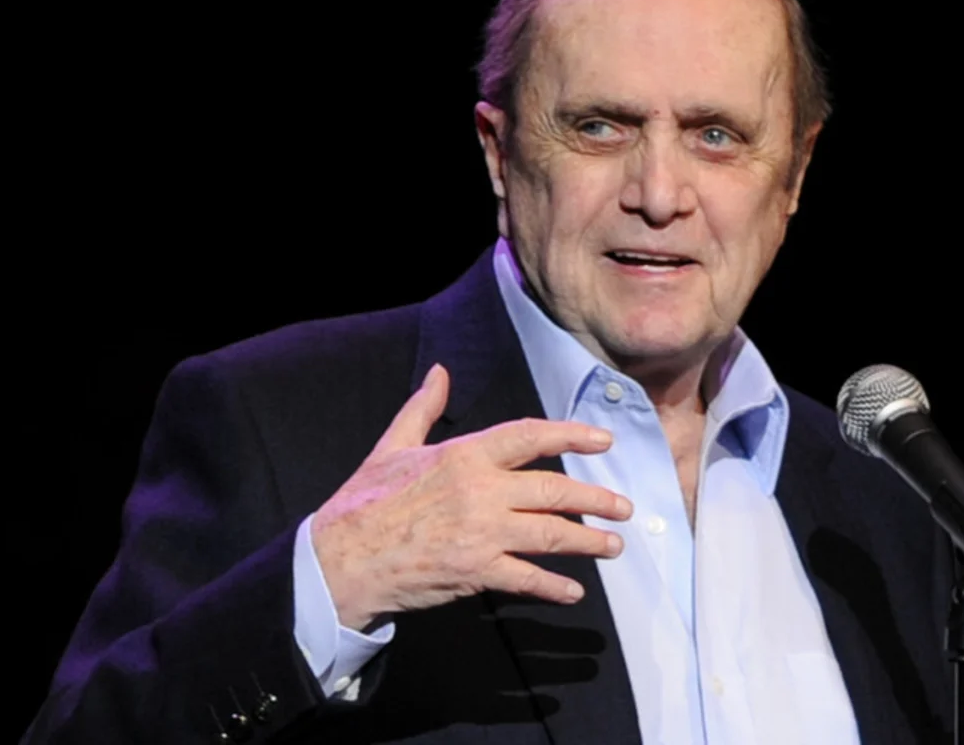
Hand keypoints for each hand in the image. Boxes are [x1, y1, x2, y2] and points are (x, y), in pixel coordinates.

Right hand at [311, 363, 631, 629]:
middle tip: (623, 506)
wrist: (340, 558)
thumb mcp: (392, 445)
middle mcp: (480, 491)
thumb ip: (423, 408)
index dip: (571, 436)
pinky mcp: (475, 570)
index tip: (602, 441)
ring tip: (613, 545)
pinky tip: (572, 591)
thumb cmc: (365, 501)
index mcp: (464, 455)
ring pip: (550, 535)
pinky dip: (553, 586)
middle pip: (554, 491)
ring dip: (588, 541)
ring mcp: (481, 533)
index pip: (530, 437)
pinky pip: (526, 578)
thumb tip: (439, 373)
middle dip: (596, 499)